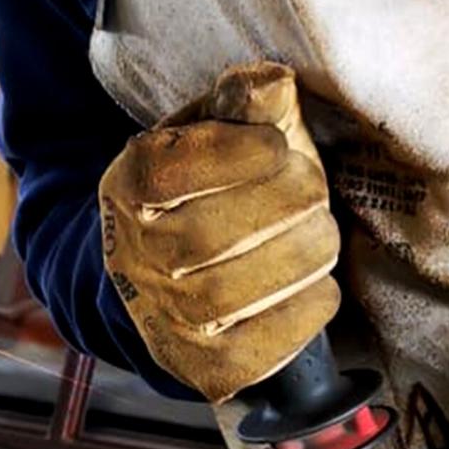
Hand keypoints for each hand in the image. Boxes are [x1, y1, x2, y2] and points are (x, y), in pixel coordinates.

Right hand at [98, 62, 341, 403]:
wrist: (165, 275)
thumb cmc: (204, 191)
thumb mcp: (213, 134)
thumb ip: (241, 107)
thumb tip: (271, 83)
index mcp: (128, 186)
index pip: (169, 171)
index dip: (236, 154)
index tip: (276, 146)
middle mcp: (133, 256)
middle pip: (211, 234)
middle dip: (286, 203)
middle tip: (313, 189)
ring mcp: (163, 317)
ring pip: (237, 291)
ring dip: (303, 254)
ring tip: (321, 234)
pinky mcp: (203, 366)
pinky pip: (263, 344)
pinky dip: (307, 308)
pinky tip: (317, 285)